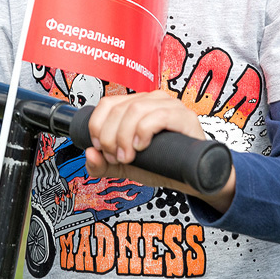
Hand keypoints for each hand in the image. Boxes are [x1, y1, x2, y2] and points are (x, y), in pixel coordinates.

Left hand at [84, 90, 236, 211]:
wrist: (189, 178)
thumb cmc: (161, 165)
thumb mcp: (125, 166)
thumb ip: (103, 164)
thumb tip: (89, 153)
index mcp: (135, 105)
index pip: (107, 103)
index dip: (98, 126)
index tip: (101, 147)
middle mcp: (151, 100)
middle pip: (118, 108)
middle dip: (110, 137)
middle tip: (117, 157)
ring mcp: (169, 105)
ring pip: (136, 109)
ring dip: (125, 136)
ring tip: (129, 156)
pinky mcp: (184, 117)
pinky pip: (159, 115)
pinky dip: (144, 131)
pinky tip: (142, 146)